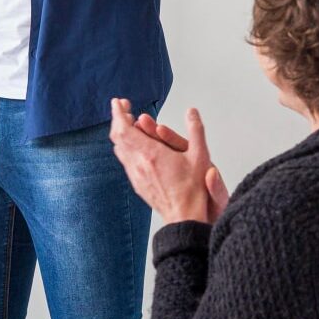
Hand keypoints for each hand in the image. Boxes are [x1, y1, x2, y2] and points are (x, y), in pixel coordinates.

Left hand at [109, 98, 211, 224]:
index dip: (118, 113)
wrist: (184, 216)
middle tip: (124, 109)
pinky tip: (134, 144)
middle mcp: (138, 162)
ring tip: (129, 123)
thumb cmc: (194, 190)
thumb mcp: (201, 156)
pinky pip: (124, 160)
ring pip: (119, 148)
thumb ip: (196, 130)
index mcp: (151, 153)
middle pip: (117, 136)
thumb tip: (192, 112)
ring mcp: (135, 173)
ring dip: (121, 133)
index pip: (124, 128)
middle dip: (119, 119)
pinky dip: (125, 146)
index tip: (118, 102)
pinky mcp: (136, 182)